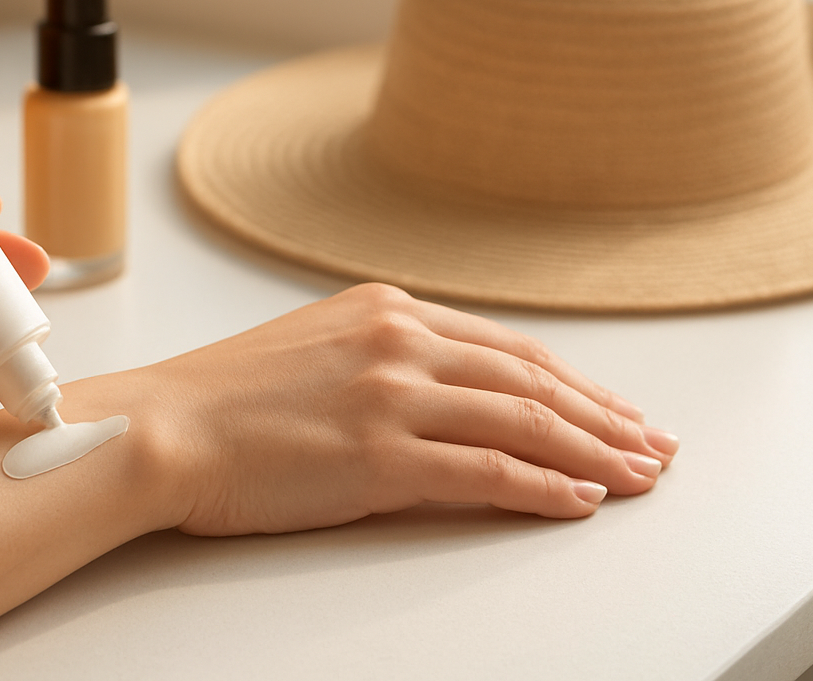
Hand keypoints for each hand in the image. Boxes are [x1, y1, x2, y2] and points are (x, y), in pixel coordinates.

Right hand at [91, 283, 676, 532]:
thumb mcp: (313, 348)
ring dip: (592, 453)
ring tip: (637, 477)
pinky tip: (578, 503)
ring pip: (523, 422)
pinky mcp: (380, 455)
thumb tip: (446, 395)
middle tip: (651, 446)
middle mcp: (398, 340)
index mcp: (385, 309)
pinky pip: (487, 473)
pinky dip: (542, 488)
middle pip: (531, 379)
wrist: (161, 428)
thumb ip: (382, 358)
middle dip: (602, 417)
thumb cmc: (222, 398)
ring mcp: (391, 395)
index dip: (572, 383)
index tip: (611, 409)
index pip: (506, 347)